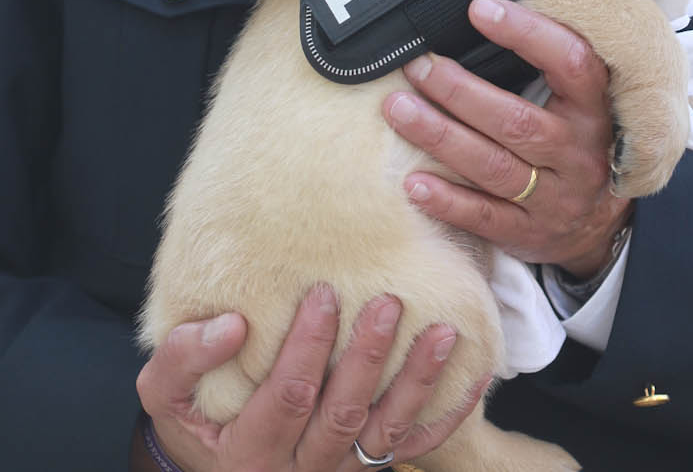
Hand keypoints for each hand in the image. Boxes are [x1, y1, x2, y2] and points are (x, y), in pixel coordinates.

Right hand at [134, 285, 488, 471]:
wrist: (215, 466)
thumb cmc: (194, 420)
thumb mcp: (165, 395)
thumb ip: (183, 359)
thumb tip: (232, 325)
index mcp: (250, 450)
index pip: (287, 397)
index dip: (307, 348)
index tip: (322, 293)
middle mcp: (299, 467)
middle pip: (343, 414)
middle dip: (367, 358)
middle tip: (387, 303)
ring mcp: (338, 470)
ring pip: (385, 433)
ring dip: (417, 382)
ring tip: (443, 333)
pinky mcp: (365, 466)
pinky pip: (413, 448)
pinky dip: (445, 414)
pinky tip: (474, 376)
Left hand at [383, 0, 630, 278]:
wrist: (601, 227)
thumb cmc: (576, 141)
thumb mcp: (583, 101)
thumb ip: (550, 62)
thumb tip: (483, 8)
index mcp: (594, 109)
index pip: (569, 62)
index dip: (526, 33)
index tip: (478, 8)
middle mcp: (577, 154)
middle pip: (515, 120)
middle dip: (459, 91)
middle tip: (416, 65)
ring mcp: (554, 198)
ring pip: (492, 166)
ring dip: (440, 136)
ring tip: (397, 108)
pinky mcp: (528, 234)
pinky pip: (484, 218)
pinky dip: (447, 201)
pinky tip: (412, 183)